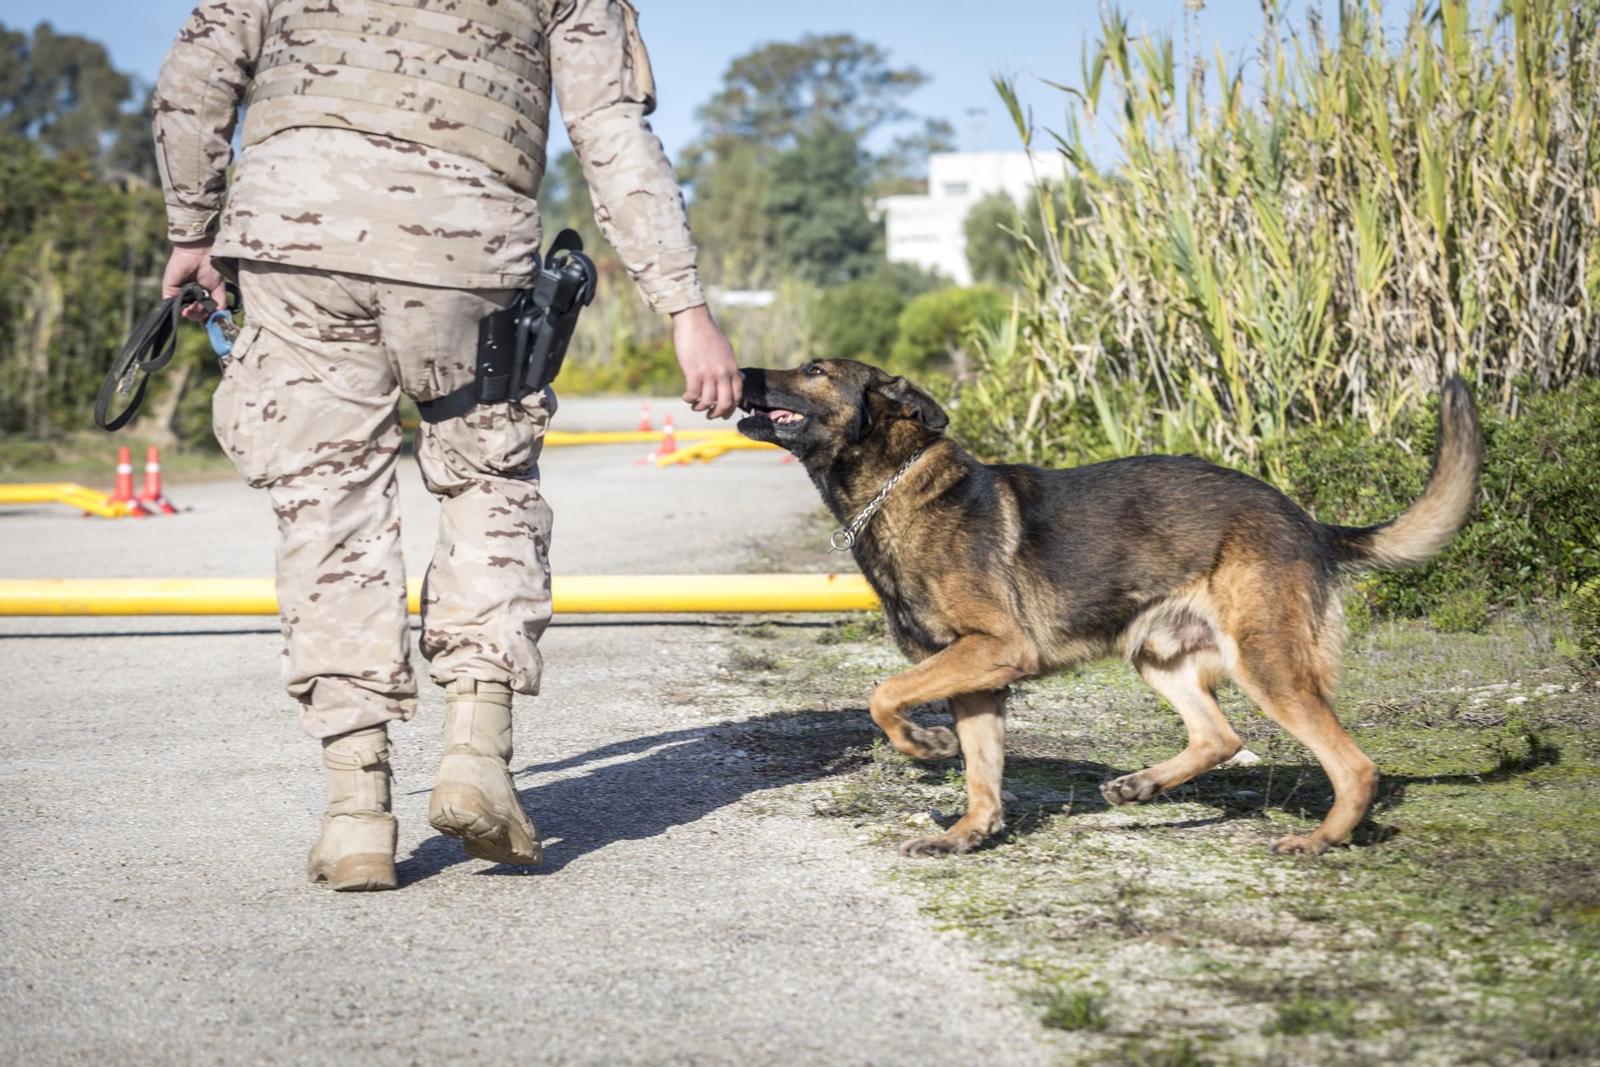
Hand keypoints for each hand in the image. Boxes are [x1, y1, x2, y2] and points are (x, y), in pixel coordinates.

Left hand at [162, 240, 225, 321]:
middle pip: (196, 317)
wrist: (199, 254)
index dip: (209, 324)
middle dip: (202, 316)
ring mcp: (180, 297)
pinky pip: (174, 308)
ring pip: (186, 314)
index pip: (205, 316)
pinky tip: (187, 308)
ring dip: (194, 313)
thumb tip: (215, 322)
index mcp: (203, 298)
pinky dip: (181, 311)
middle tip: (205, 310)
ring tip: (196, 305)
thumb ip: (219, 306)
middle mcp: (191, 299)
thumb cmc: (211, 269)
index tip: (214, 332)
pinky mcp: (169, 293)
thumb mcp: (219, 291)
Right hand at [671, 304, 741, 418]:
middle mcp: (723, 373)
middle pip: (724, 403)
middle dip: (717, 413)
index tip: (723, 414)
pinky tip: (686, 397)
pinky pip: (693, 394)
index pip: (737, 396)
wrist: (695, 321)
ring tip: (695, 405)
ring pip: (707, 401)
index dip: (730, 409)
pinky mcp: (694, 371)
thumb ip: (733, 367)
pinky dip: (689, 399)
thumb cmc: (709, 335)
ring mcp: (709, 373)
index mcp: (733, 368)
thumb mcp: (727, 351)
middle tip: (709, 415)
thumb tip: (741, 378)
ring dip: (700, 407)